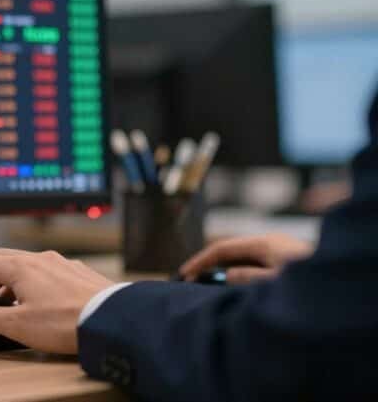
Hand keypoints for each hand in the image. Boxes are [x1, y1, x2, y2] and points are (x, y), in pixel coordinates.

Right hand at [0, 249, 113, 353]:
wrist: (114, 321)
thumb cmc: (68, 322)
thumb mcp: (17, 325)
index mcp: (19, 267)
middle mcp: (39, 259)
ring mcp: (61, 264)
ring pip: (23, 265)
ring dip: (6, 281)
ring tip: (4, 304)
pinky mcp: (78, 274)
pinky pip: (46, 272)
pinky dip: (31, 283)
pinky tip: (38, 302)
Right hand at [179, 233, 313, 283]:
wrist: (343, 284)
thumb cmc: (313, 284)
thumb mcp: (274, 284)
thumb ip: (245, 278)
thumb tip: (224, 274)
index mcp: (265, 242)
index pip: (223, 248)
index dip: (200, 260)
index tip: (183, 274)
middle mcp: (271, 242)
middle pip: (231, 250)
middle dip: (210, 265)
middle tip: (190, 282)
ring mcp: (280, 249)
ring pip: (243, 257)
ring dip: (224, 270)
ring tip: (207, 286)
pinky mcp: (286, 259)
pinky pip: (255, 263)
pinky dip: (239, 272)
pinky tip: (233, 285)